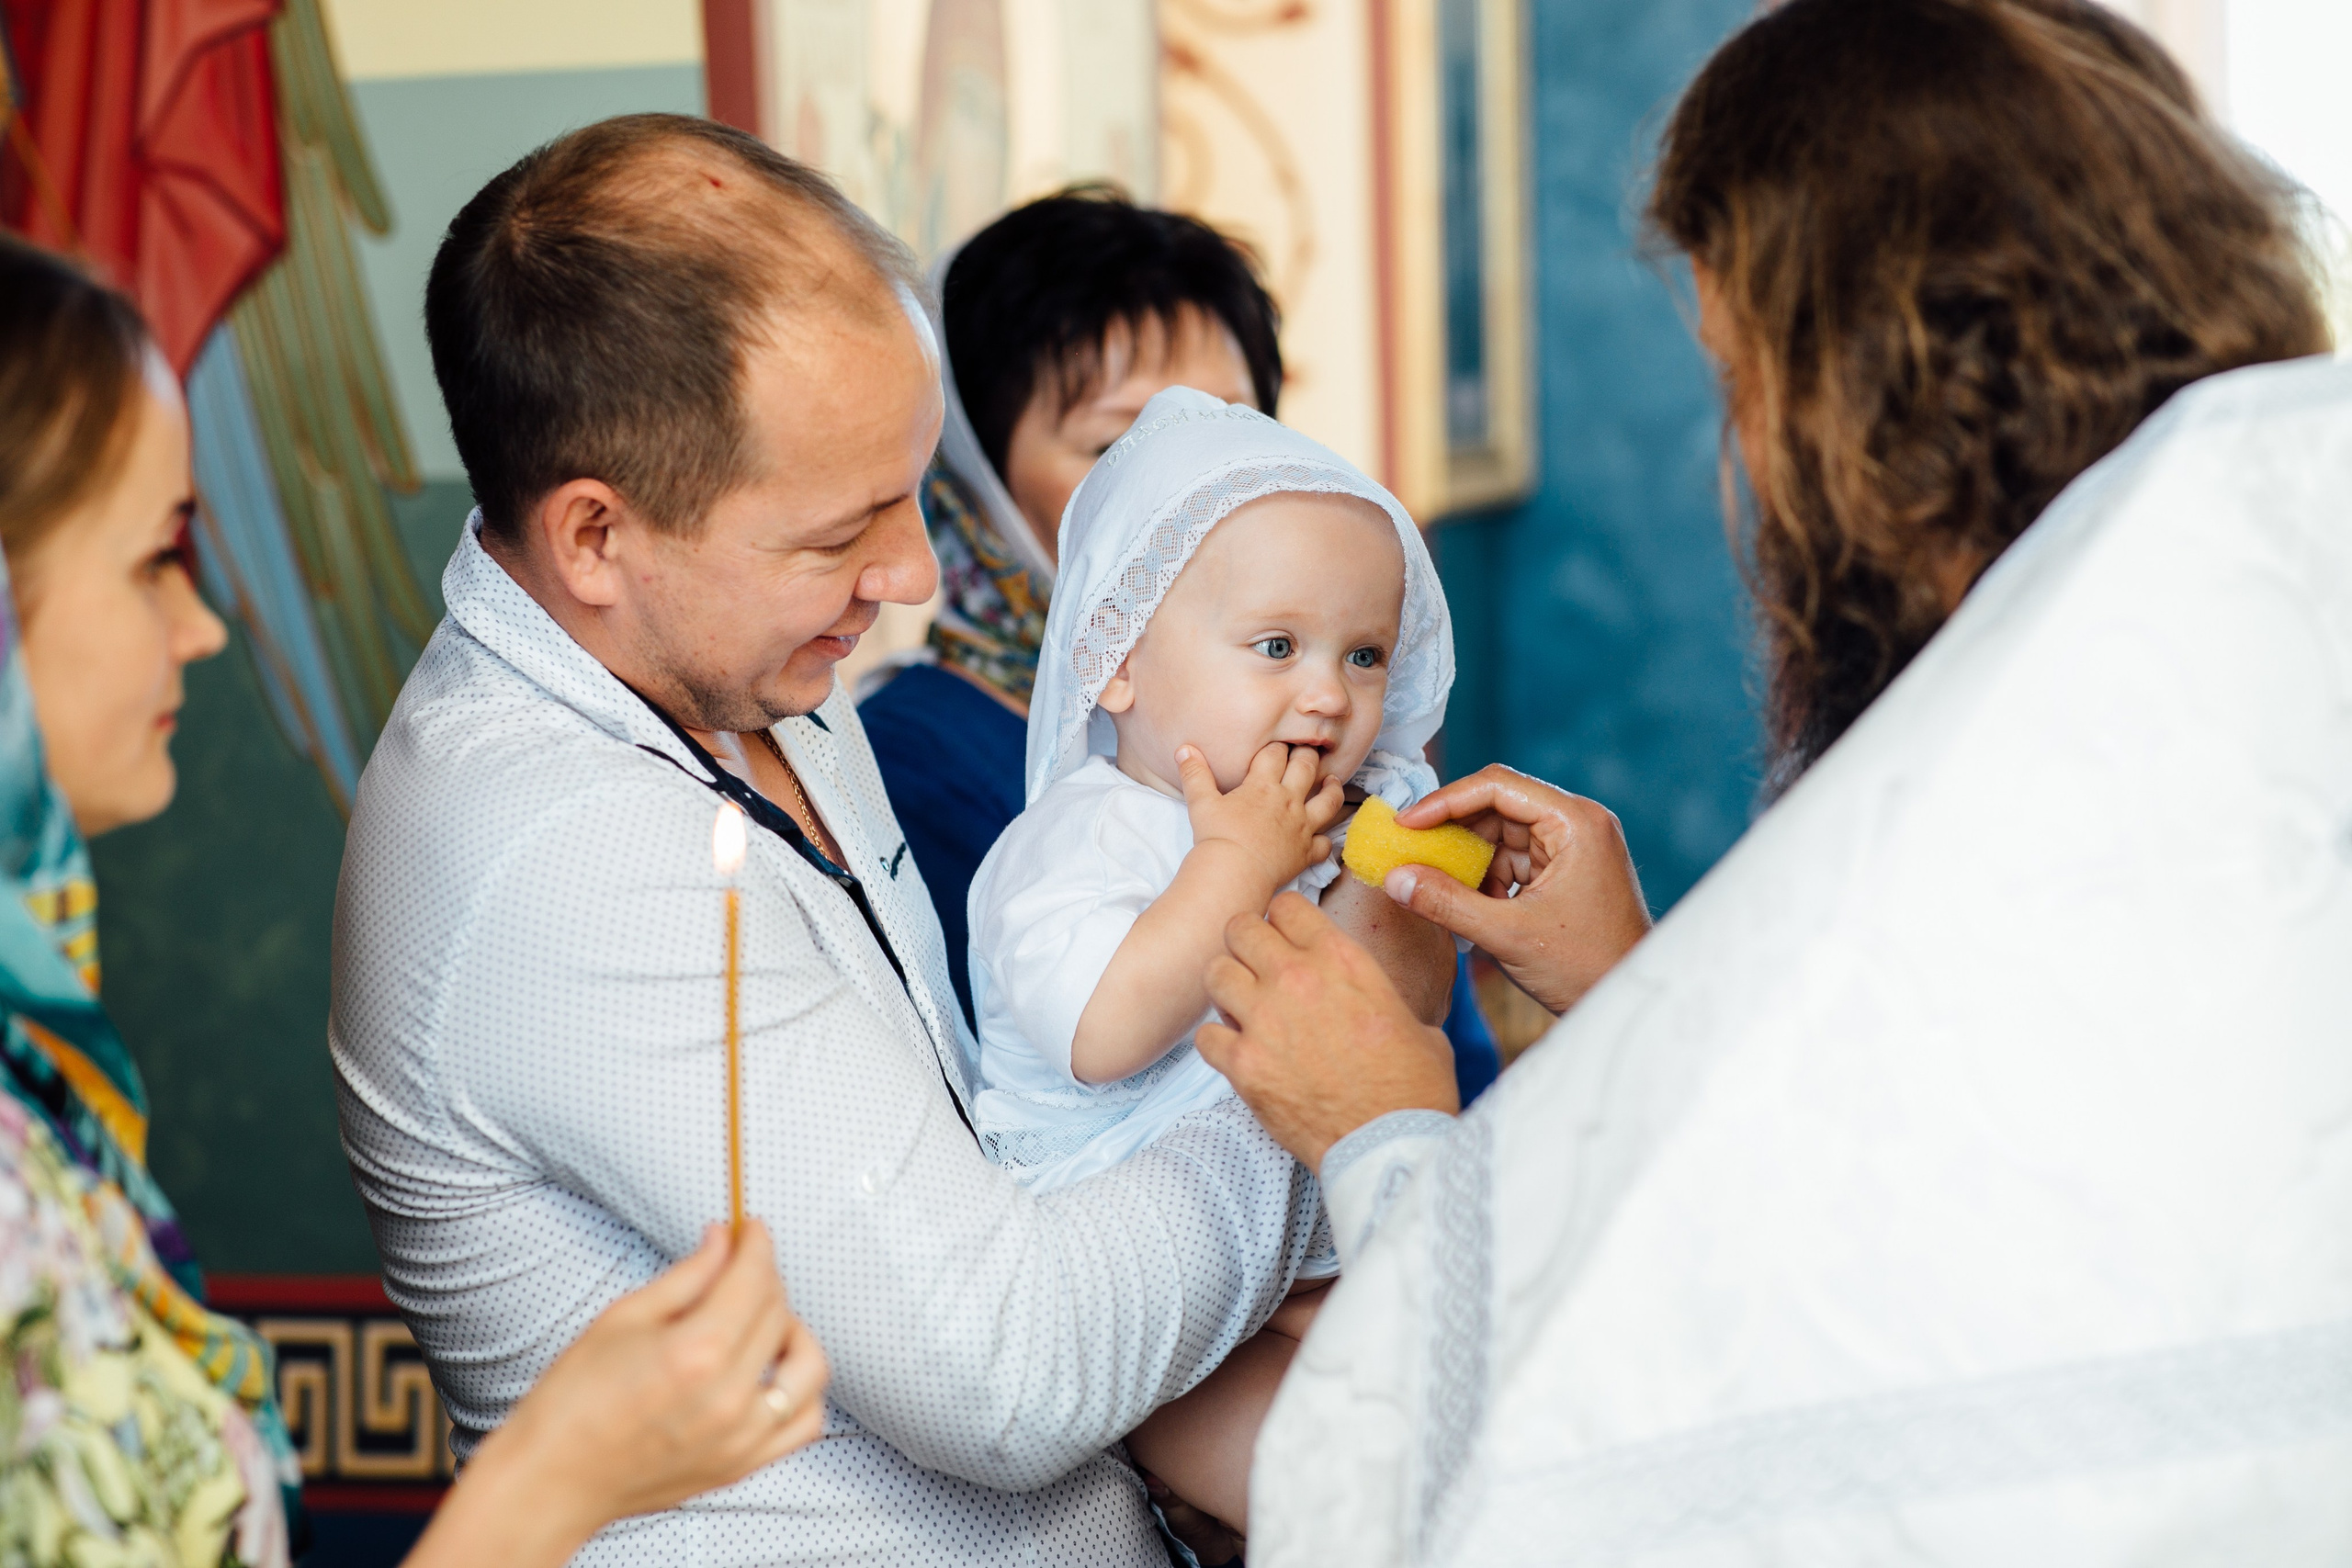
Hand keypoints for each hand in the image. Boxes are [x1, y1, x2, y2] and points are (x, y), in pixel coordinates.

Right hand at [408, 1221, 826, 1567]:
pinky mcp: (742, 1465)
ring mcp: (741, 1438)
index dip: (757, 1243)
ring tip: (758, 1322)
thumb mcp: (623, 1317)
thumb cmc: (573, 1400)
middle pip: (778, 1313)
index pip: (753, 1280)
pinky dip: (800, 1389)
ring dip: (792, 1331)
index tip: (752, 1227)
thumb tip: (724, 1238)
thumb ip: (687, 1276)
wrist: (553, 1478)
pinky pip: (804, 1421)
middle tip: (739, 1264)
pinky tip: (769, 1372)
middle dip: (765, 1276)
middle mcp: (729, 1398)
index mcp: (696, 1354)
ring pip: (807, 1366)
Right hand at [1176, 741, 1342, 894]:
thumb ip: (1194, 773)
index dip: (1277, 746)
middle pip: (1306, 768)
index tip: (1278, 744)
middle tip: (1308, 751)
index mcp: (1263, 785)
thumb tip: (1183, 749)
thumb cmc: (1217, 837)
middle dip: (1307, 756)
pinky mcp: (1306, 852)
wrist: (1235, 871)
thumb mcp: (1200, 802)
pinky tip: (1325, 836)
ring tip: (1333, 781)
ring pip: (1328, 801)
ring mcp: (1301, 826)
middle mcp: (1288, 801)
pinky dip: (1327, 839)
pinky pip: (1325, 844)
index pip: (1275, 754)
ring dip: (1332, 788)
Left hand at [1196, 892, 1457, 1170]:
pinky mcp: (1243, 1065)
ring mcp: (1264, 1021)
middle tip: (1257, 967)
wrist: (1390, 1144)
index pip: (1286, 906)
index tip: (1285, 937)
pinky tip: (1240, 1053)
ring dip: (1228, 988)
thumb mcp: (1412, 1019)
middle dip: (1247, 944)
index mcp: (1341, 959)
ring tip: (1244, 1009)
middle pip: (1240, 927)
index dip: (1283, 920)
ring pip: (1215, 973)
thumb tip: (1371, 996)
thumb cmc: (1412, 1087)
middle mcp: (1296, 979)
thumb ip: (1375, 993)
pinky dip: (1218, 1043)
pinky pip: (1206, 1035)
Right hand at [1384, 765, 1649, 1015]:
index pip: (1498, 786)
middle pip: (1498, 805)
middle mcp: (1578, 824)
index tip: (1406, 823)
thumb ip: (1446, 903)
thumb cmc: (1586, 968)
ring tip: (1434, 884)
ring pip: (1501, 834)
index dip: (1445, 801)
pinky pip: (1513, 859)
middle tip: (1409, 852)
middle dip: (1452, 831)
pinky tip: (1465, 902)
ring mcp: (1573, 847)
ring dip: (1466, 857)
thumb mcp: (1507, 935)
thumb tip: (1396, 878)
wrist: (1626, 1001)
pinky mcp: (1565, 871)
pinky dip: (1485, 877)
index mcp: (1576, 823)